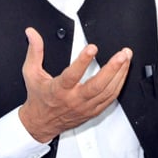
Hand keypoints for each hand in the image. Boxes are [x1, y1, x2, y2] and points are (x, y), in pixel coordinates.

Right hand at [18, 27, 131, 142]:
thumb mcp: (31, 73)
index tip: (92, 48)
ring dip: (120, 74)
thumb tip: (32, 33)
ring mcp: (86, 107)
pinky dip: (119, 84)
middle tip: (122, 54)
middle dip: (112, 68)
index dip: (83, 61)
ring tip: (126, 58)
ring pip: (107, 92)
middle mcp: (74, 100)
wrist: (41, 124)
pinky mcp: (93, 111)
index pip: (72, 76)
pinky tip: (124, 72)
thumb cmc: (38, 98)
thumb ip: (34, 51)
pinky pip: (111, 98)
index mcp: (58, 90)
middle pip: (97, 86)